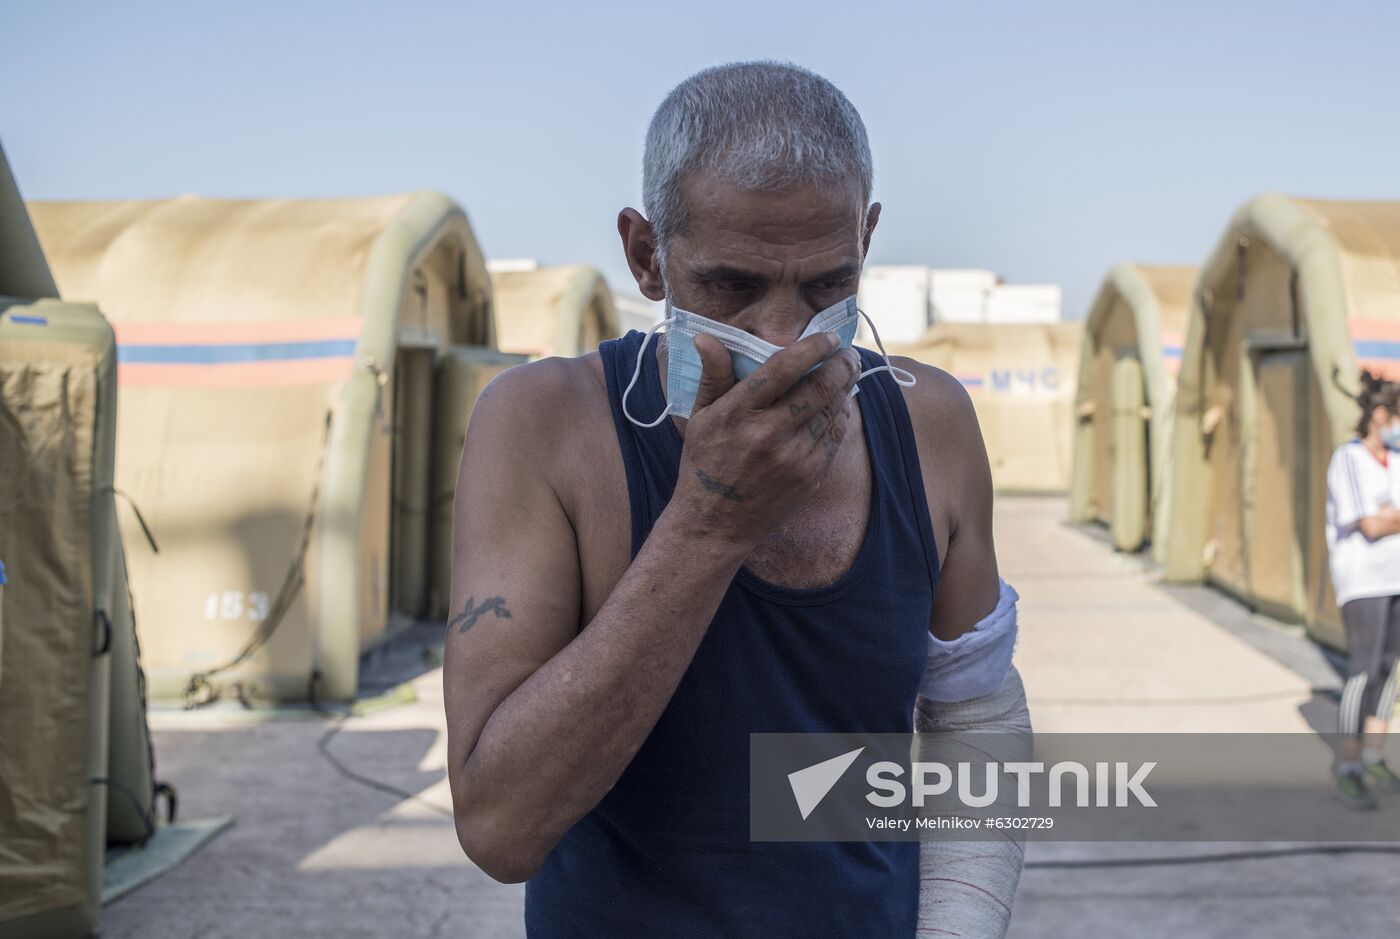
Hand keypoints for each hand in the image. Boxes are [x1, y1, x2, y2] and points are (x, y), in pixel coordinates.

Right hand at [664, 330, 859, 548]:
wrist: (716, 523)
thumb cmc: (705, 463)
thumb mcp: (699, 417)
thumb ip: (712, 375)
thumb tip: (707, 336)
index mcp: (737, 413)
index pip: (783, 369)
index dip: (812, 348)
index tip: (829, 338)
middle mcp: (768, 434)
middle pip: (818, 388)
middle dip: (841, 365)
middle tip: (848, 353)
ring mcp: (793, 458)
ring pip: (832, 411)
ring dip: (845, 388)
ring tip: (848, 373)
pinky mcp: (810, 477)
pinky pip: (834, 437)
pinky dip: (840, 416)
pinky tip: (840, 404)